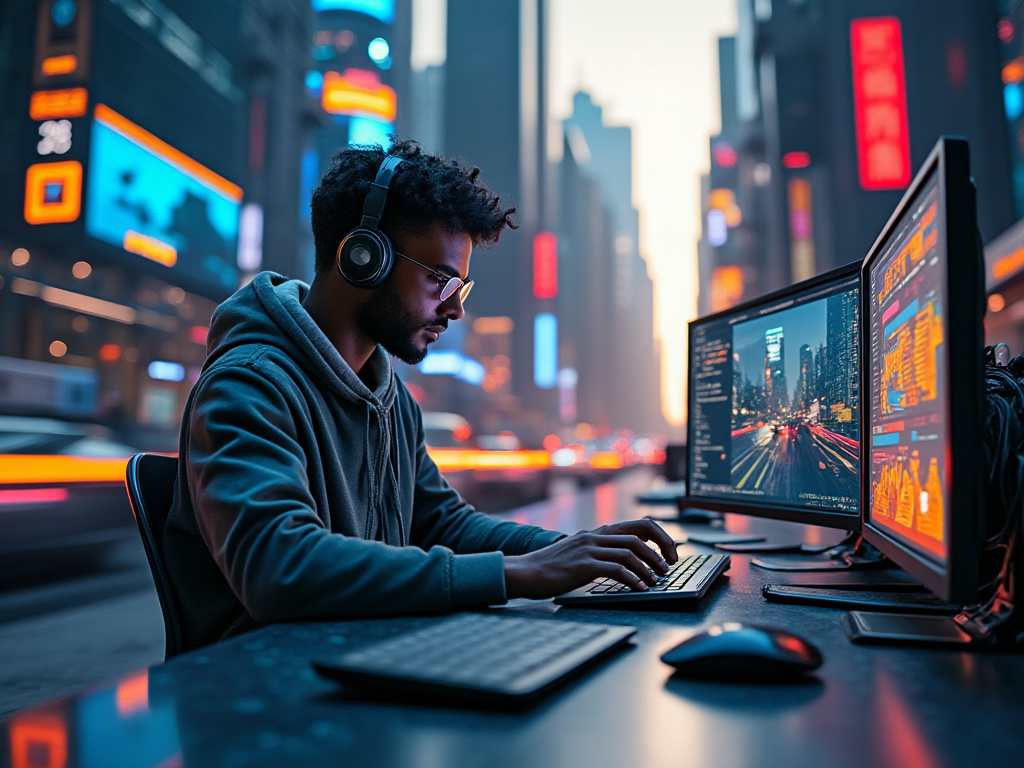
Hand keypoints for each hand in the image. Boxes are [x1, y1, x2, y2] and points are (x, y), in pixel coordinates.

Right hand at [503, 519, 678, 599]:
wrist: (525, 572)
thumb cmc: (552, 568)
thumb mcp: (579, 554)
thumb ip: (600, 553)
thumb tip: (627, 565)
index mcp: (597, 533)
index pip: (638, 525)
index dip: (659, 536)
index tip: (669, 554)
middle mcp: (595, 536)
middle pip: (638, 536)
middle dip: (660, 551)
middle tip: (669, 568)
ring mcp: (588, 549)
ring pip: (630, 552)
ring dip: (649, 567)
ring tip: (658, 580)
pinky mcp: (583, 564)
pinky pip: (615, 569)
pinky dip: (633, 579)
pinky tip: (640, 589)